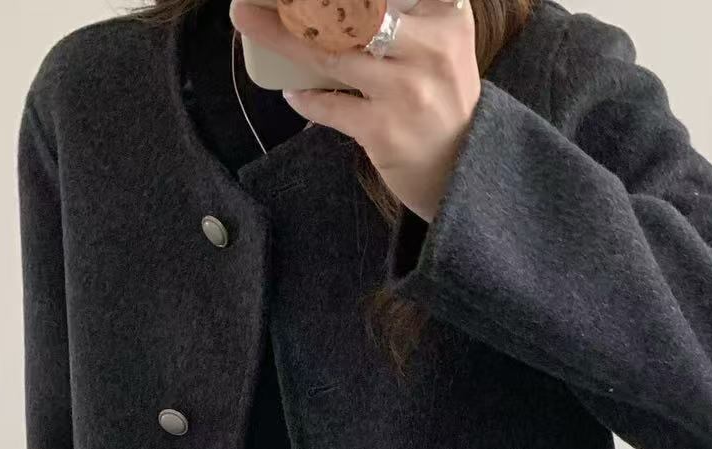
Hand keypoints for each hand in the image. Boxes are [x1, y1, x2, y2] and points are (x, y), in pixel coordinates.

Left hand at [229, 0, 479, 222]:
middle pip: (354, 8)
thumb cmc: (440, 95)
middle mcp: (430, 48)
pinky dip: (306, 98)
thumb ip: (405, 9)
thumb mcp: (441, 40)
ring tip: (248, 19)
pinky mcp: (385, 131)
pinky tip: (293, 91)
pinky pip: (330, 106)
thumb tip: (329, 1)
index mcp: (445, 14)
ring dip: (282, 36)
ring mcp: (406, 91)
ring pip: (331, 53)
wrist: (463, 168)